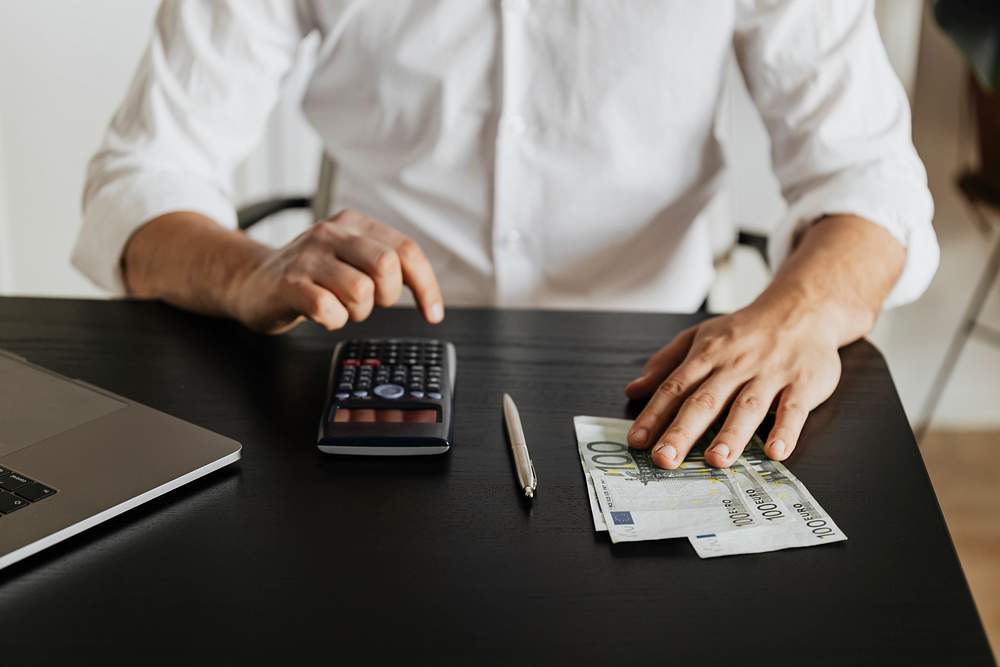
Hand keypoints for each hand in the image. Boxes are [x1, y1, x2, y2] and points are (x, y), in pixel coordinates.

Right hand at [229, 209, 443, 332]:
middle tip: (368, 303)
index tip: (432, 313)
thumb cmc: (310, 276)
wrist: (251, 281)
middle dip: (386, 296)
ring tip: (339, 306)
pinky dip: (332, 321)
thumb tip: (426, 289)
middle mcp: (332, 233)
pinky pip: (328, 309)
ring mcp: (308, 257)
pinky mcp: (289, 283)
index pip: (406, 251)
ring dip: (356, 312)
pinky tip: (321, 314)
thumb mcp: (351, 258)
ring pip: (360, 291)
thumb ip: (386, 263)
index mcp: (354, 224)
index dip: (426, 286)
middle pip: (387, 267)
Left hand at [623, 301, 841, 468]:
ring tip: (715, 460)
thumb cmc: (744, 330)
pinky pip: (793, 409)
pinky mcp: (802, 384)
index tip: (636, 441)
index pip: (674, 387)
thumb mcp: (700, 336)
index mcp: (706, 355)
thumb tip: (633, 390)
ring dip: (731, 434)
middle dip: (682, 431)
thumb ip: (666, 363)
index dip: (654, 415)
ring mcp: (769, 375)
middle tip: (665, 459)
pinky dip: (786, 431)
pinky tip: (776, 452)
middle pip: (704, 401)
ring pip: (747, 406)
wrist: (801, 307)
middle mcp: (735, 366)